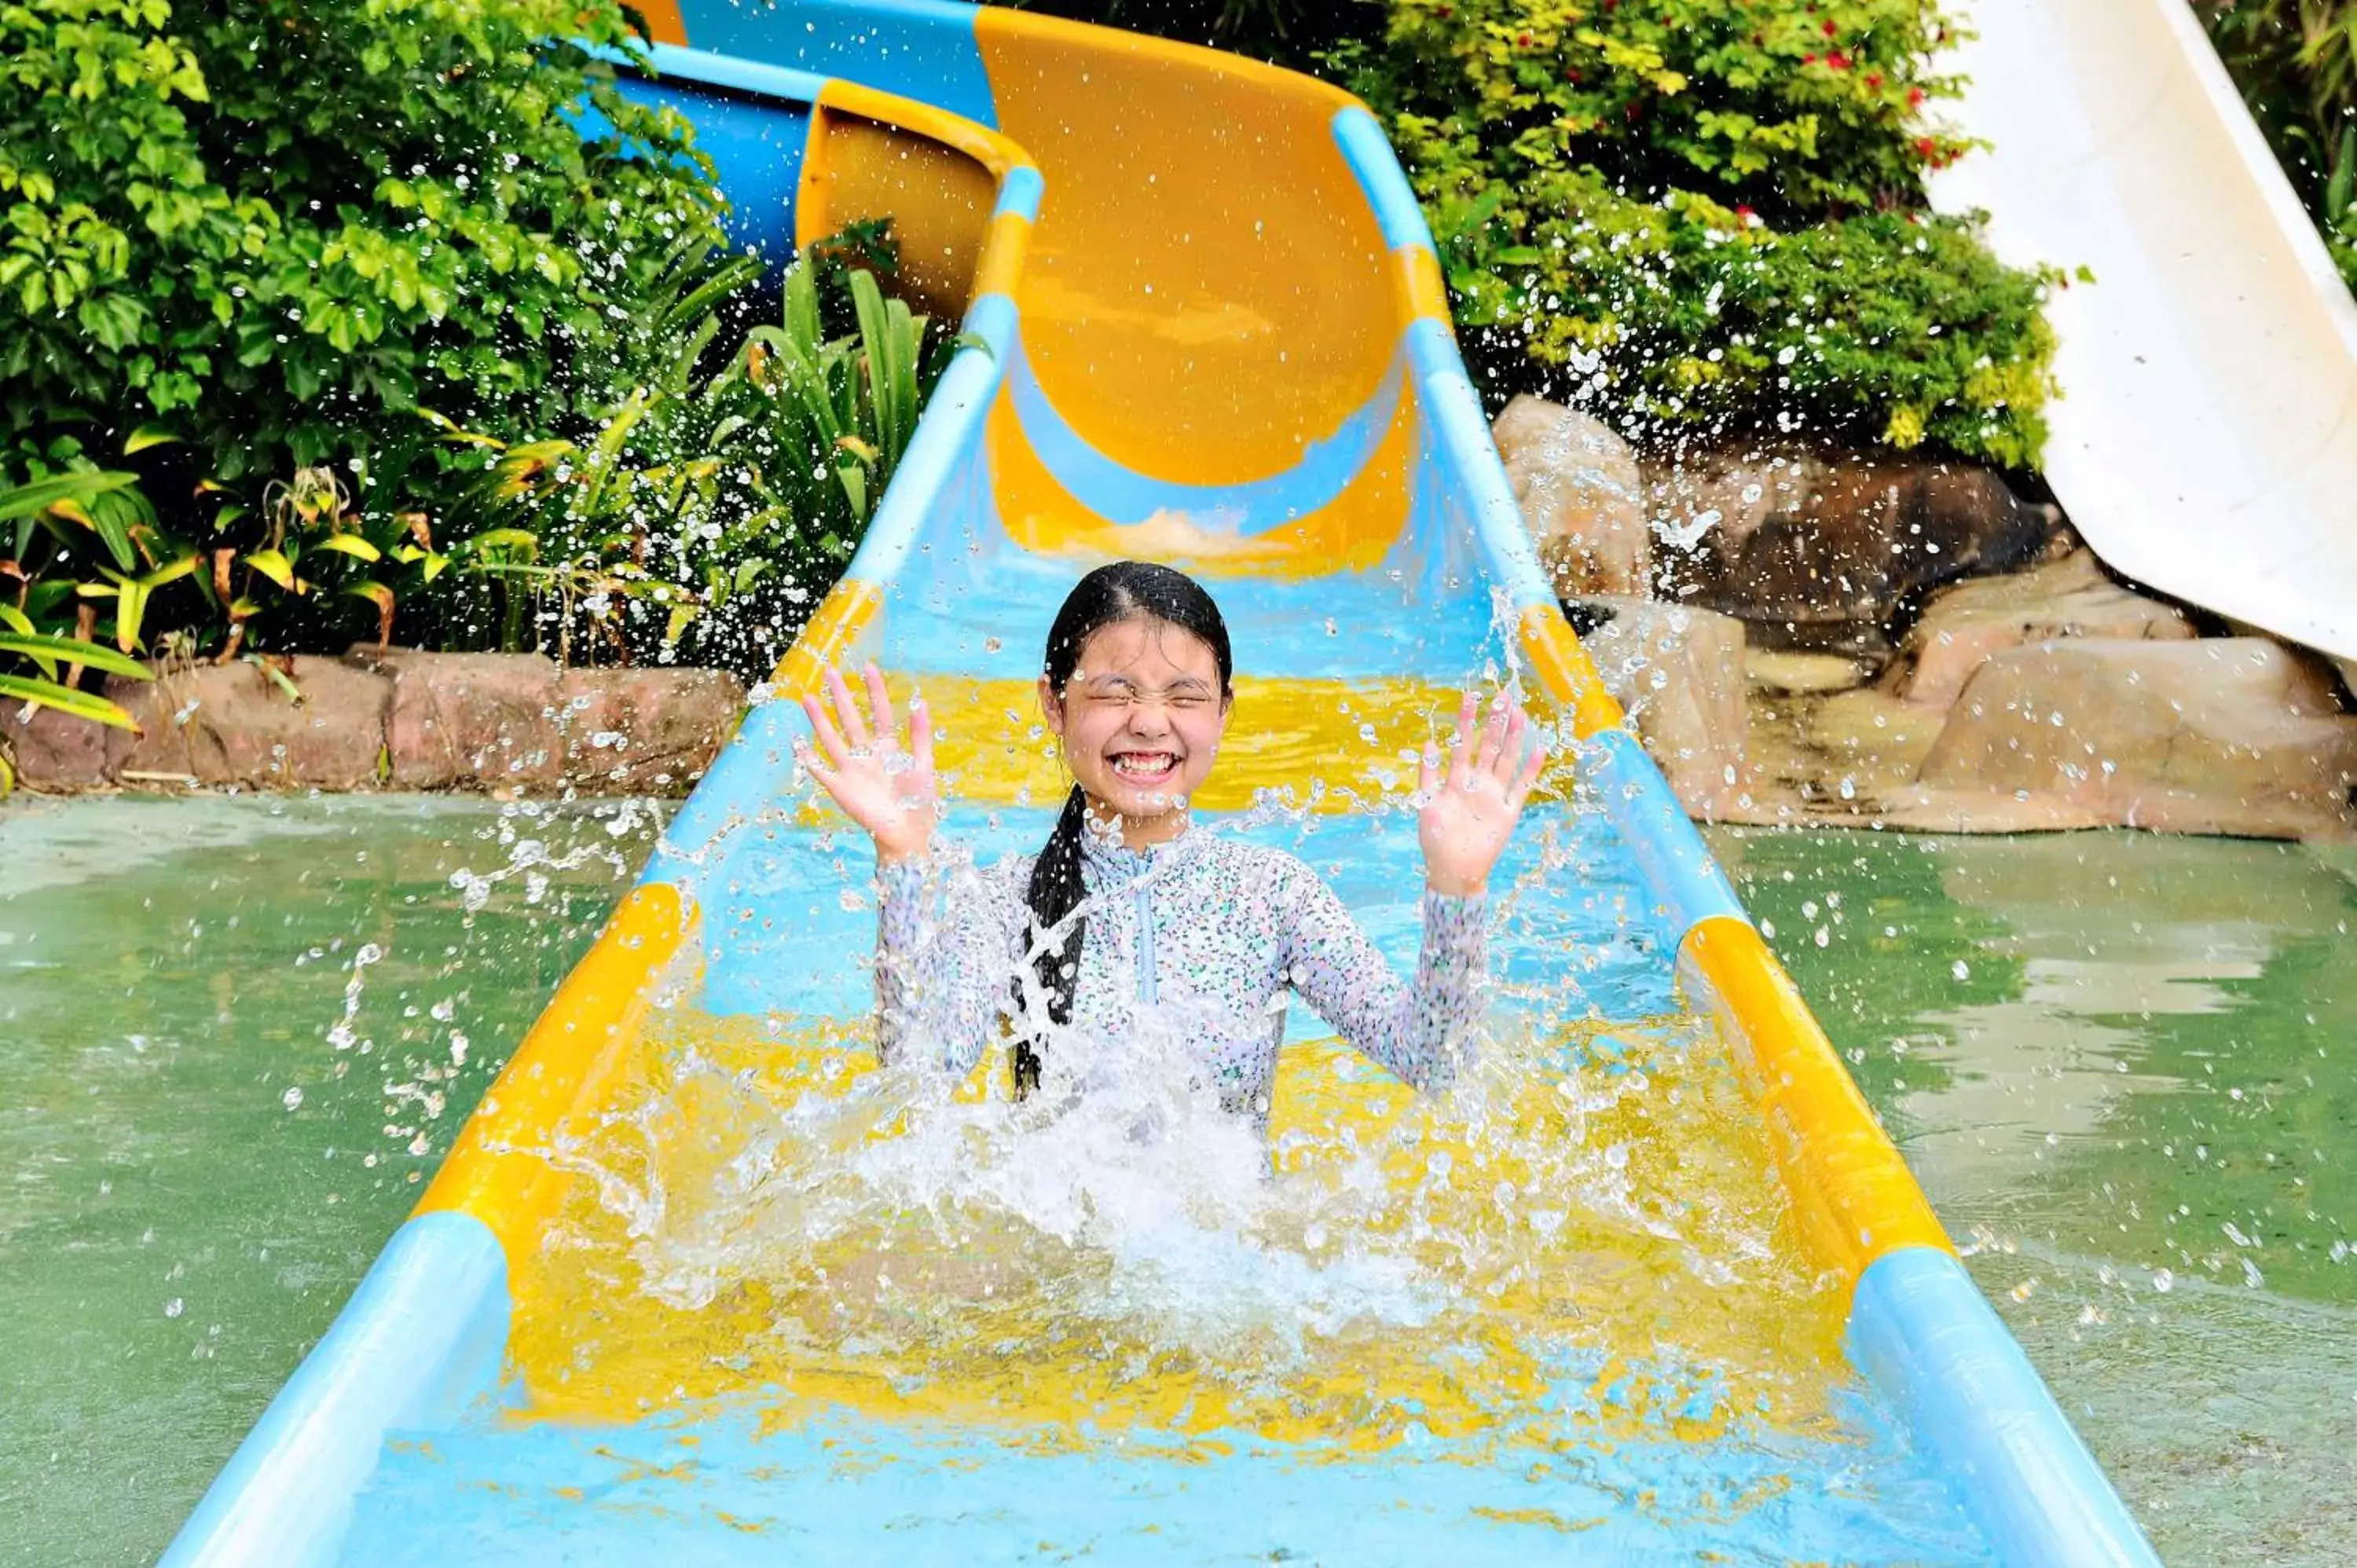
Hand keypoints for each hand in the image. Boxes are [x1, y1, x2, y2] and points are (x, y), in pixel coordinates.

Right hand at [795, 663, 937, 864]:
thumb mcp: (923, 766)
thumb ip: (920, 736)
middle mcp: (866, 755)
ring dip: (819, 720)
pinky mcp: (840, 788)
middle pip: (850, 720)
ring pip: (831, 739)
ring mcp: (851, 770)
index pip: (879, 713)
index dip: (874, 692)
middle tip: (830, 671)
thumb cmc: (919, 804)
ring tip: (807, 698)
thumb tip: (919, 703)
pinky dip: (807, 758)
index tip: (868, 668)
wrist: (907, 836)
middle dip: (841, 697)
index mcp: (888, 749)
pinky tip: (796, 742)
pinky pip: (820, 770)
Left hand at [1418, 689, 1543, 897]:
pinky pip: (1522, 787)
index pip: (1463, 744)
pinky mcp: (1508, 811)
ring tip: (1520, 714)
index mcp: (1456, 779)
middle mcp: (1477, 783)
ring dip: (1513, 739)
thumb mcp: (1425, 804)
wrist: (1452, 871)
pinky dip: (1531, 769)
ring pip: (1507, 761)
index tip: (1471, 697)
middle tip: (1503, 697)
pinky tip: (1539, 749)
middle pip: (1489, 747)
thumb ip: (1428, 775)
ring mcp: (1494, 795)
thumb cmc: (1434, 839)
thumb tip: (1428, 743)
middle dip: (1495, 722)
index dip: (1467, 721)